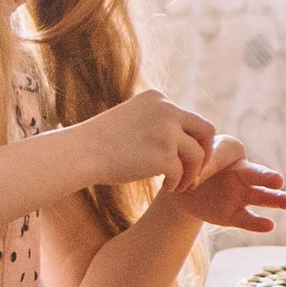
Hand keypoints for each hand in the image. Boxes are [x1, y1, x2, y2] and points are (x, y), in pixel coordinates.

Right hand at [73, 90, 220, 191]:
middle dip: (205, 153)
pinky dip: (177, 183)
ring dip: (192, 174)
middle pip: (206, 131)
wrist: (79, 153)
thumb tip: (187, 139)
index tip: (185, 157)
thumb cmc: (102, 141)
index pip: (191, 118)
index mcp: (158, 98)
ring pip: (197, 156)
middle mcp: (166, 110)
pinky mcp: (163, 155)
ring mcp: (166, 132)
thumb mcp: (133, 119)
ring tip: (180, 184)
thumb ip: (159, 123)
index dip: (193, 141)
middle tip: (196, 172)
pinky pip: (182, 173)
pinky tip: (167, 188)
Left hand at [152, 153, 285, 231]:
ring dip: (278, 200)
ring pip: (262, 197)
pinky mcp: (233, 215)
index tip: (198, 163)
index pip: (229, 151)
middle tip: (278, 180)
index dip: (212, 158)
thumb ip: (201, 163)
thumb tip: (199, 178)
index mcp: (234, 154)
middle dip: (269, 178)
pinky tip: (269, 225)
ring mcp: (240, 196)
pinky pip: (247, 219)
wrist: (181, 188)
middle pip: (260, 175)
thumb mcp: (195, 155)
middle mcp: (243, 175)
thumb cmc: (194, 165)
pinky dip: (257, 223)